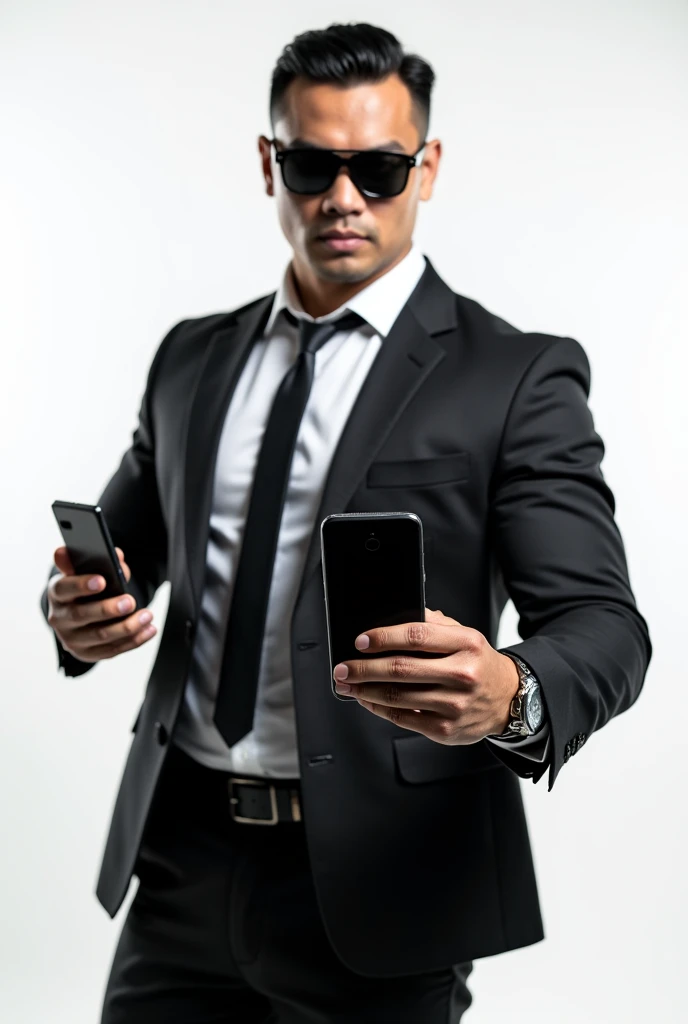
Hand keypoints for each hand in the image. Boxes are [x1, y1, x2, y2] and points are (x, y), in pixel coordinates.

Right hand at [46, 546, 156, 662]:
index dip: (81, 585)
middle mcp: (59, 618)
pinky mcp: (87, 654)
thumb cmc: (85, 587)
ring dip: (126, 627)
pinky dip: (133, 641)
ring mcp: (72, 639)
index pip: (64, 588)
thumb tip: (118, 555)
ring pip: (100, 636)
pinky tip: (149, 630)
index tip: (101, 581)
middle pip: (81, 615)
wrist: (77, 614)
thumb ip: (100, 560)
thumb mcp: (86, 571)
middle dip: (107, 609)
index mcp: (57, 593)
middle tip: (130, 601)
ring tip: (147, 615)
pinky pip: (112, 650)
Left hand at [332, 608, 519, 743]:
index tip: (360, 641)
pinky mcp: (445, 728)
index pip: (416, 636)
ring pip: (396, 696)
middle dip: (362, 668)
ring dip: (364, 690)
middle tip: (342, 667)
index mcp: (466, 644)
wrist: (508, 699)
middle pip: (400, 669)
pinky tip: (366, 700)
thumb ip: (432, 624)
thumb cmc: (478, 663)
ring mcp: (453, 704)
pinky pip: (402, 717)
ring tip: (347, 684)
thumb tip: (392, 617)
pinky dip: (378, 708)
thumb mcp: (464, 635)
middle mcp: (462, 674)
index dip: (383, 637)